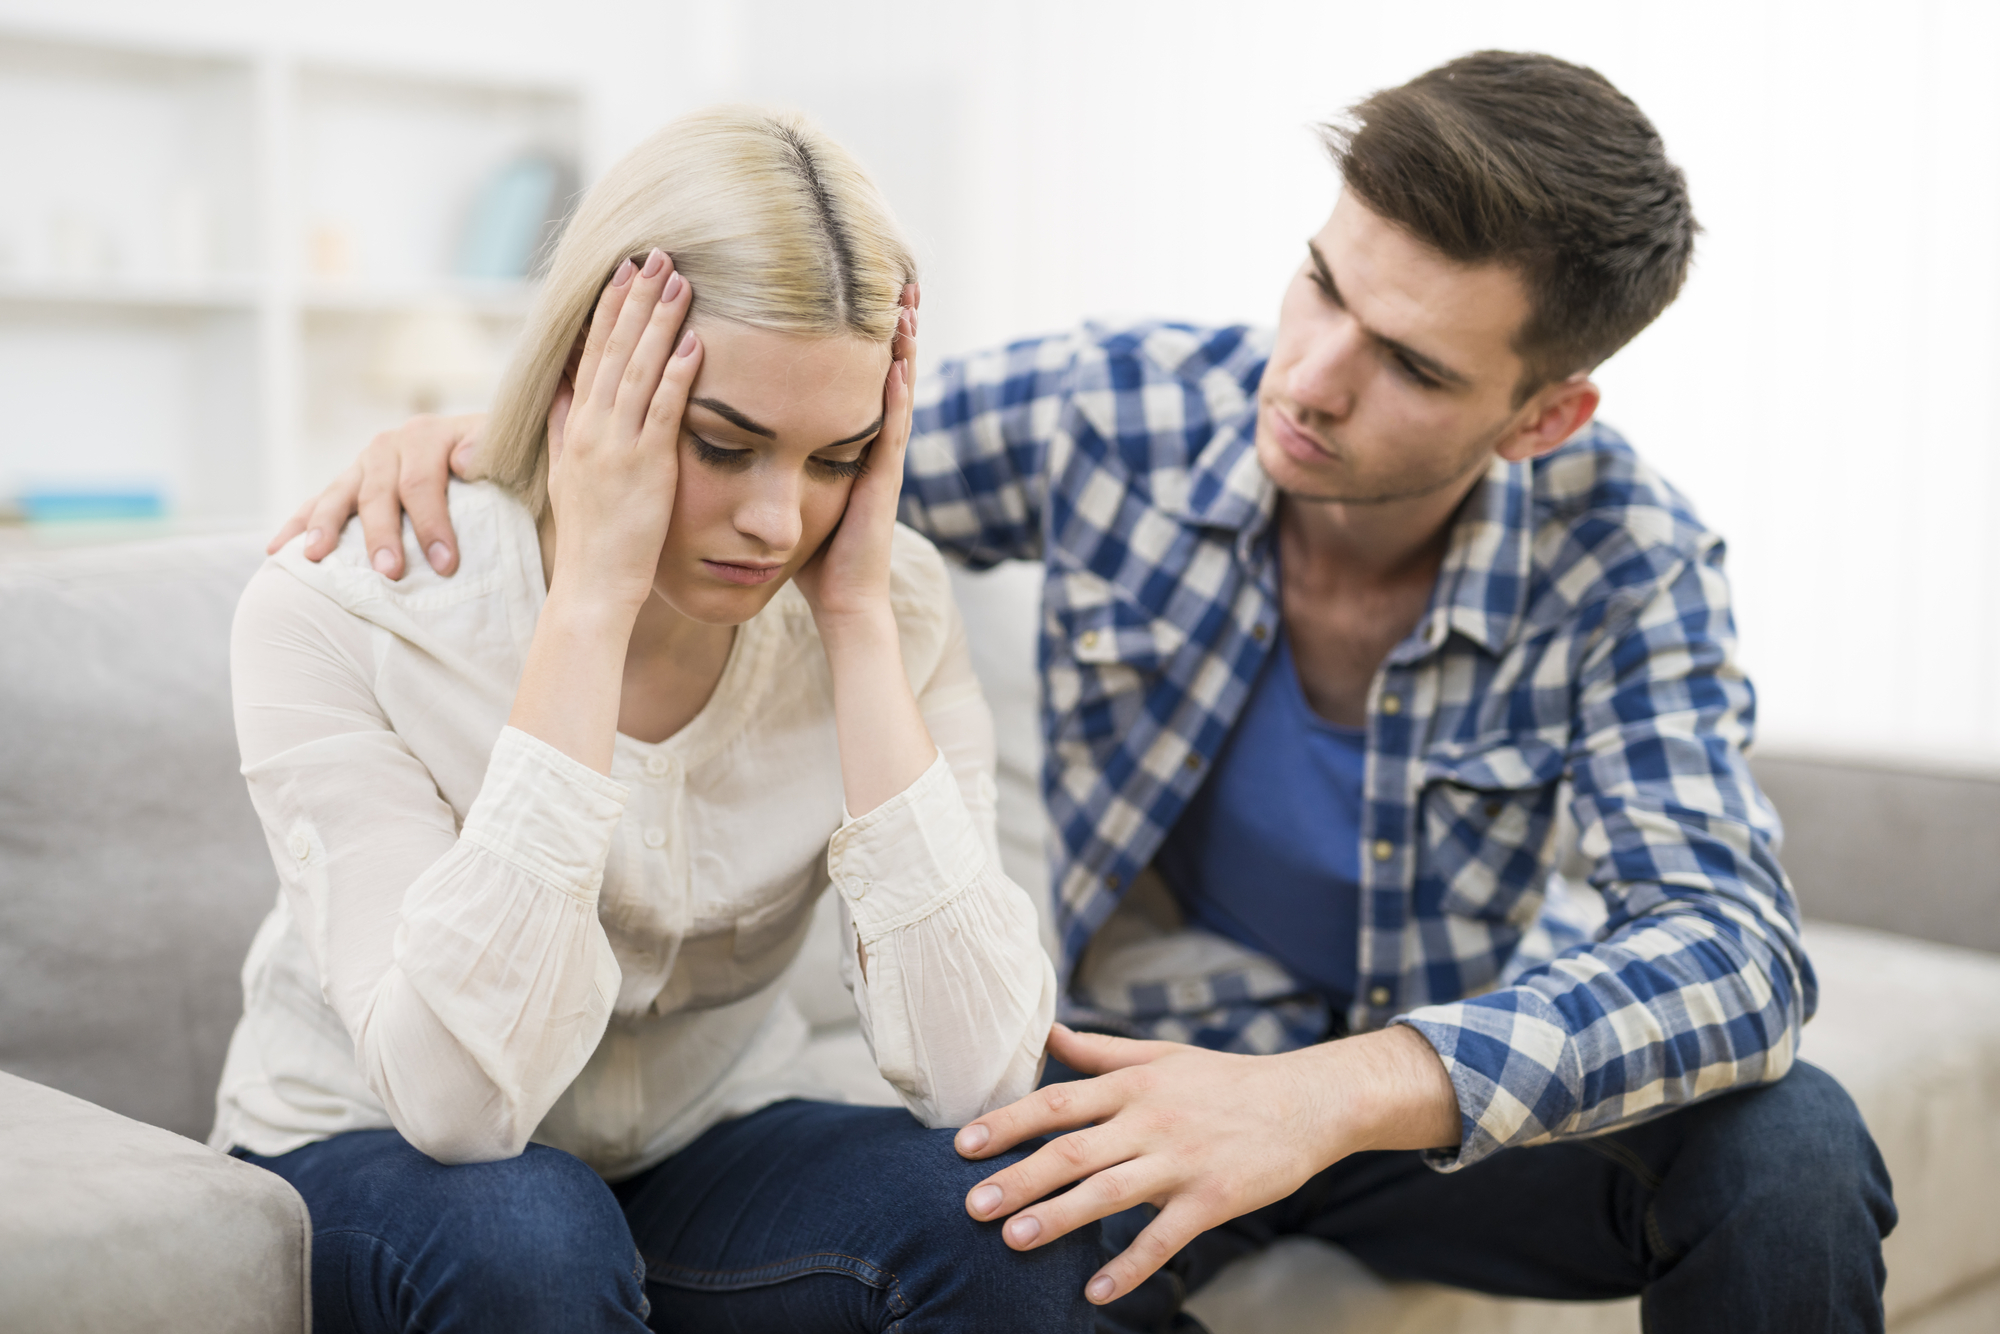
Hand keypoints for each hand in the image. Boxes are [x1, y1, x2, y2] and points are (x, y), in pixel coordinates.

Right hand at [266, 415, 484, 577]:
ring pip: (338, 495)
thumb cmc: (499, 463)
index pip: (424, 483)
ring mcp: (364, 465)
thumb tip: (465, 461)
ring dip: (325, 526)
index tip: (445, 564)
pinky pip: (317, 503)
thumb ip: (490, 452)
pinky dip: (297, 525)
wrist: (481, 449)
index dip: (432, 523)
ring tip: (315, 557)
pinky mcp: (348, 483)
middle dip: (382, 535)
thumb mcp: (505, 451)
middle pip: (379, 492)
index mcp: (428, 436)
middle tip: (390, 572)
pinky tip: (276, 551)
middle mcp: (390, 446)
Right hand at [542, 247, 700, 613]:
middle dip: (636, 299)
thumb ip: (563, 427)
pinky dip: (678, 376)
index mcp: (575, 426)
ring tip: (680, 281)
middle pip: (614, 349)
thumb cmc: (590, 535)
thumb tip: (559, 388)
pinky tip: (693, 344)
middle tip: (657, 255)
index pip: (591, 353)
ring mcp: (616, 446)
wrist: (593, 584)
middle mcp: (591, 428)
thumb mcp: (564, 473)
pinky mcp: (645, 467)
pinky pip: (663, 412)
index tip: (625, 270)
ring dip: (659, 322)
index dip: (608, 308)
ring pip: (638, 370)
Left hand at [791, 284, 918, 625]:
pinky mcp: (883, 481)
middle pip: (883, 371)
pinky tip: (896, 362)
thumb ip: (776, 460)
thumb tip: (737, 431)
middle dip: (888, 325)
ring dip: (902, 347)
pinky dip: (895, 394)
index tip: (849, 288)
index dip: (857, 334)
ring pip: (895, 391)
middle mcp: (870, 444)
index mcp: (846, 443)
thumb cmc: (814, 553)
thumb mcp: (791, 492)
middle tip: (893, 276)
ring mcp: (881, 461)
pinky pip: (890, 430)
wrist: (841, 599)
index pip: (853, 376)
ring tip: (905, 302)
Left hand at [953, 1022, 1460, 1305]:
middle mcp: (1150, 1120)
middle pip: (1073, 1150)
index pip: (1058, 1102)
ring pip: (1110, 1192)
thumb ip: (1100, 1050)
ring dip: (1060, 1217)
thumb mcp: (1162, 1053)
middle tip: (971, 1204)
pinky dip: (1132, 1266)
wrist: (1307, 1101)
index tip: (963, 1144)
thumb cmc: (1226, 1079)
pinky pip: (1165, 1237)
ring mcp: (1182, 1161)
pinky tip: (1097, 1290)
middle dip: (1019, 1178)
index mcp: (1134, 1085)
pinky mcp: (1213, 1198)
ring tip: (1014, 1240)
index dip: (1009, 1122)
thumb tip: (1046, 1031)